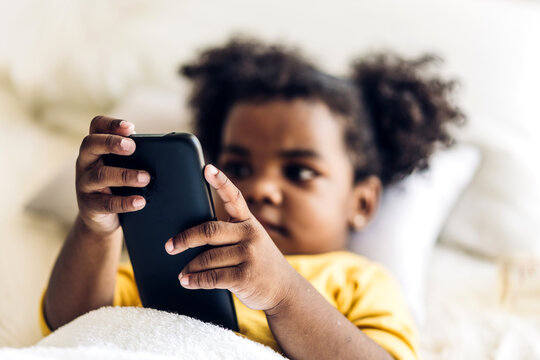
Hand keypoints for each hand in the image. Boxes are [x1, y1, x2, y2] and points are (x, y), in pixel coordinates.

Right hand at [75, 116, 149, 235]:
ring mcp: (84, 184)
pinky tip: (140, 201)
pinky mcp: (89, 206)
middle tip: (132, 147)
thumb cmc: (116, 185)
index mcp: (95, 148)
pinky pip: (106, 203)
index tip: (130, 127)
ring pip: (100, 175)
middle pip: (90, 144)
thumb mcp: (122, 166)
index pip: (96, 126)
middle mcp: (85, 162)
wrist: (102, 220)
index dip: (110, 123)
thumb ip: (135, 155)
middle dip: (111, 143)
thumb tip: (163, 150)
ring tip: (145, 178)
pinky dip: (125, 202)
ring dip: (125, 175)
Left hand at [164, 164, 296, 311]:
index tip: (207, 168)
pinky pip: (212, 277)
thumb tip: (191, 238)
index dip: (220, 181)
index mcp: (248, 222)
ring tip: (181, 272)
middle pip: (210, 231)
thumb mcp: (252, 242)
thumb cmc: (259, 264)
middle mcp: (250, 234)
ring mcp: (248, 255)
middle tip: (170, 246)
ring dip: (189, 267)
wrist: (285, 290)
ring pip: (207, 258)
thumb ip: (231, 235)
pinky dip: (195, 280)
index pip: (234, 197)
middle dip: (186, 239)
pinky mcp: (245, 276)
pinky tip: (187, 281)